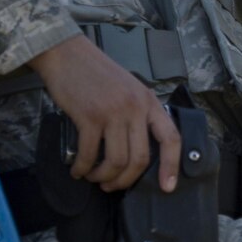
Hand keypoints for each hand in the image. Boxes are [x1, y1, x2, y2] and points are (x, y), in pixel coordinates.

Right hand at [33, 34, 180, 192]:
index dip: (172, 166)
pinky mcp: (89, 116)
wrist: (68, 54)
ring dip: (103, 176)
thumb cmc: (97, 74)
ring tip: (93, 177)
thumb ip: (138, 114)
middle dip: (125, 180)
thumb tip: (137, 149)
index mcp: (149, 101)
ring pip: (116, 161)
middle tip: (112, 186)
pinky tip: (77, 169)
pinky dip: (83, 167)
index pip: (171, 138)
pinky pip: (89, 153)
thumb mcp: (129, 89)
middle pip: (140, 158)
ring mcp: (113, 112)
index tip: (167, 187)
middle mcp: (135, 107)